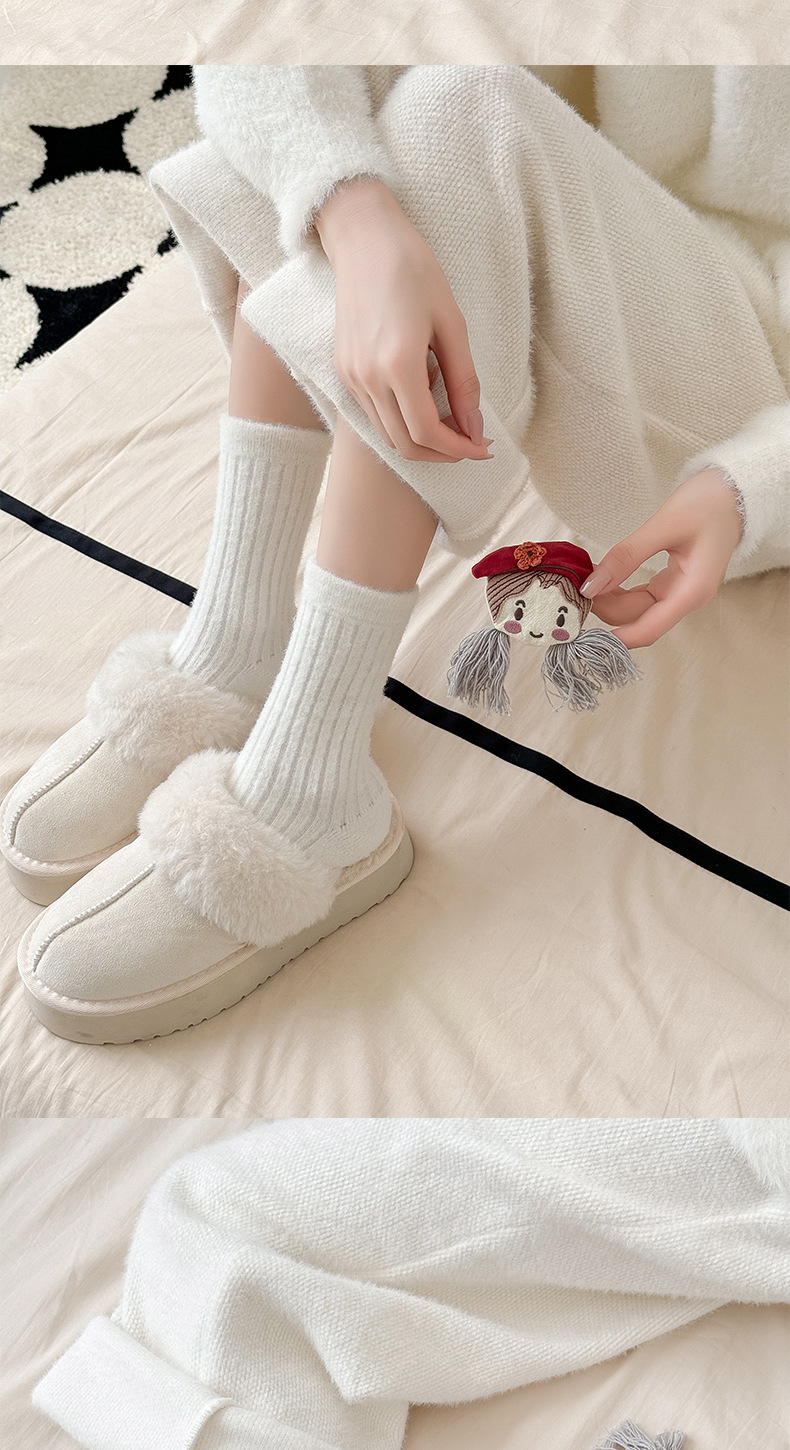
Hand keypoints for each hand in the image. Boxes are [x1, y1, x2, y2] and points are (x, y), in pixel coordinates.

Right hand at [314, 177, 492, 463]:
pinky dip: (402, 422)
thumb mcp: (452, 323)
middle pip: (405, 445)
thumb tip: (475, 426)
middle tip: (471, 443)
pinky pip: (374, 415)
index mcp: (398, 364)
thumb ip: (465, 380)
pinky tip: (424, 401)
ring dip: (422, 442)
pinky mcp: (343, 371)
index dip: (459, 449)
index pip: (428, 432)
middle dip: (442, 454)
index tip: (484, 447)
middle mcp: (368, 378)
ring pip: (388, 436)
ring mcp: (350, 377)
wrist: (364, 240)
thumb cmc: (414, 270)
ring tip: (453, 425)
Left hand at [580, 469, 743, 646]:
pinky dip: (622, 589)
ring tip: (586, 580)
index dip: (616, 637)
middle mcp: (688, 597)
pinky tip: (604, 578)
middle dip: (607, 609)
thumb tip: (591, 585)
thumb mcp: (663, 526)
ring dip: (612, 600)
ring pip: (639, 608)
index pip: (649, 630)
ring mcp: (681, 590)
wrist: (734, 489)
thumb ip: (626, 556)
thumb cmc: (708, 503)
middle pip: (640, 618)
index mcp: (692, 592)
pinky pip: (643, 594)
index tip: (584, 629)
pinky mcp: (674, 580)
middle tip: (577, 586)